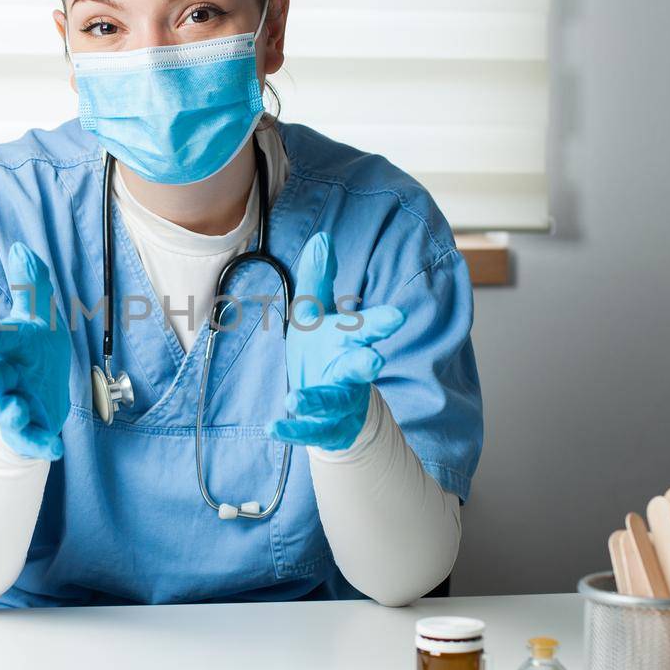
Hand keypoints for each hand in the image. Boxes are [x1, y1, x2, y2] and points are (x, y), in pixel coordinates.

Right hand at [0, 242, 71, 460]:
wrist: (44, 392)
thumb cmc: (35, 350)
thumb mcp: (38, 315)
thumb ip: (32, 285)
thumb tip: (20, 247)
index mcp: (9, 346)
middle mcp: (7, 377)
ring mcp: (18, 404)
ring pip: (8, 410)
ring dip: (10, 412)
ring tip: (16, 411)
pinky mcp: (32, 429)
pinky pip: (34, 440)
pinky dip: (42, 444)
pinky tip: (55, 450)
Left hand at [268, 232, 403, 450]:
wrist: (332, 404)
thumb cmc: (323, 349)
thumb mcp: (315, 312)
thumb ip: (318, 278)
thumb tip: (321, 238)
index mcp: (348, 340)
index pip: (366, 328)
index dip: (380, 322)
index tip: (395, 316)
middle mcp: (349, 371)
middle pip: (359, 367)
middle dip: (365, 364)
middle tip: (373, 361)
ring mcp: (341, 403)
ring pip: (333, 402)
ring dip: (317, 400)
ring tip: (295, 399)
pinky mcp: (327, 428)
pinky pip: (310, 431)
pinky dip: (293, 430)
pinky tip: (273, 428)